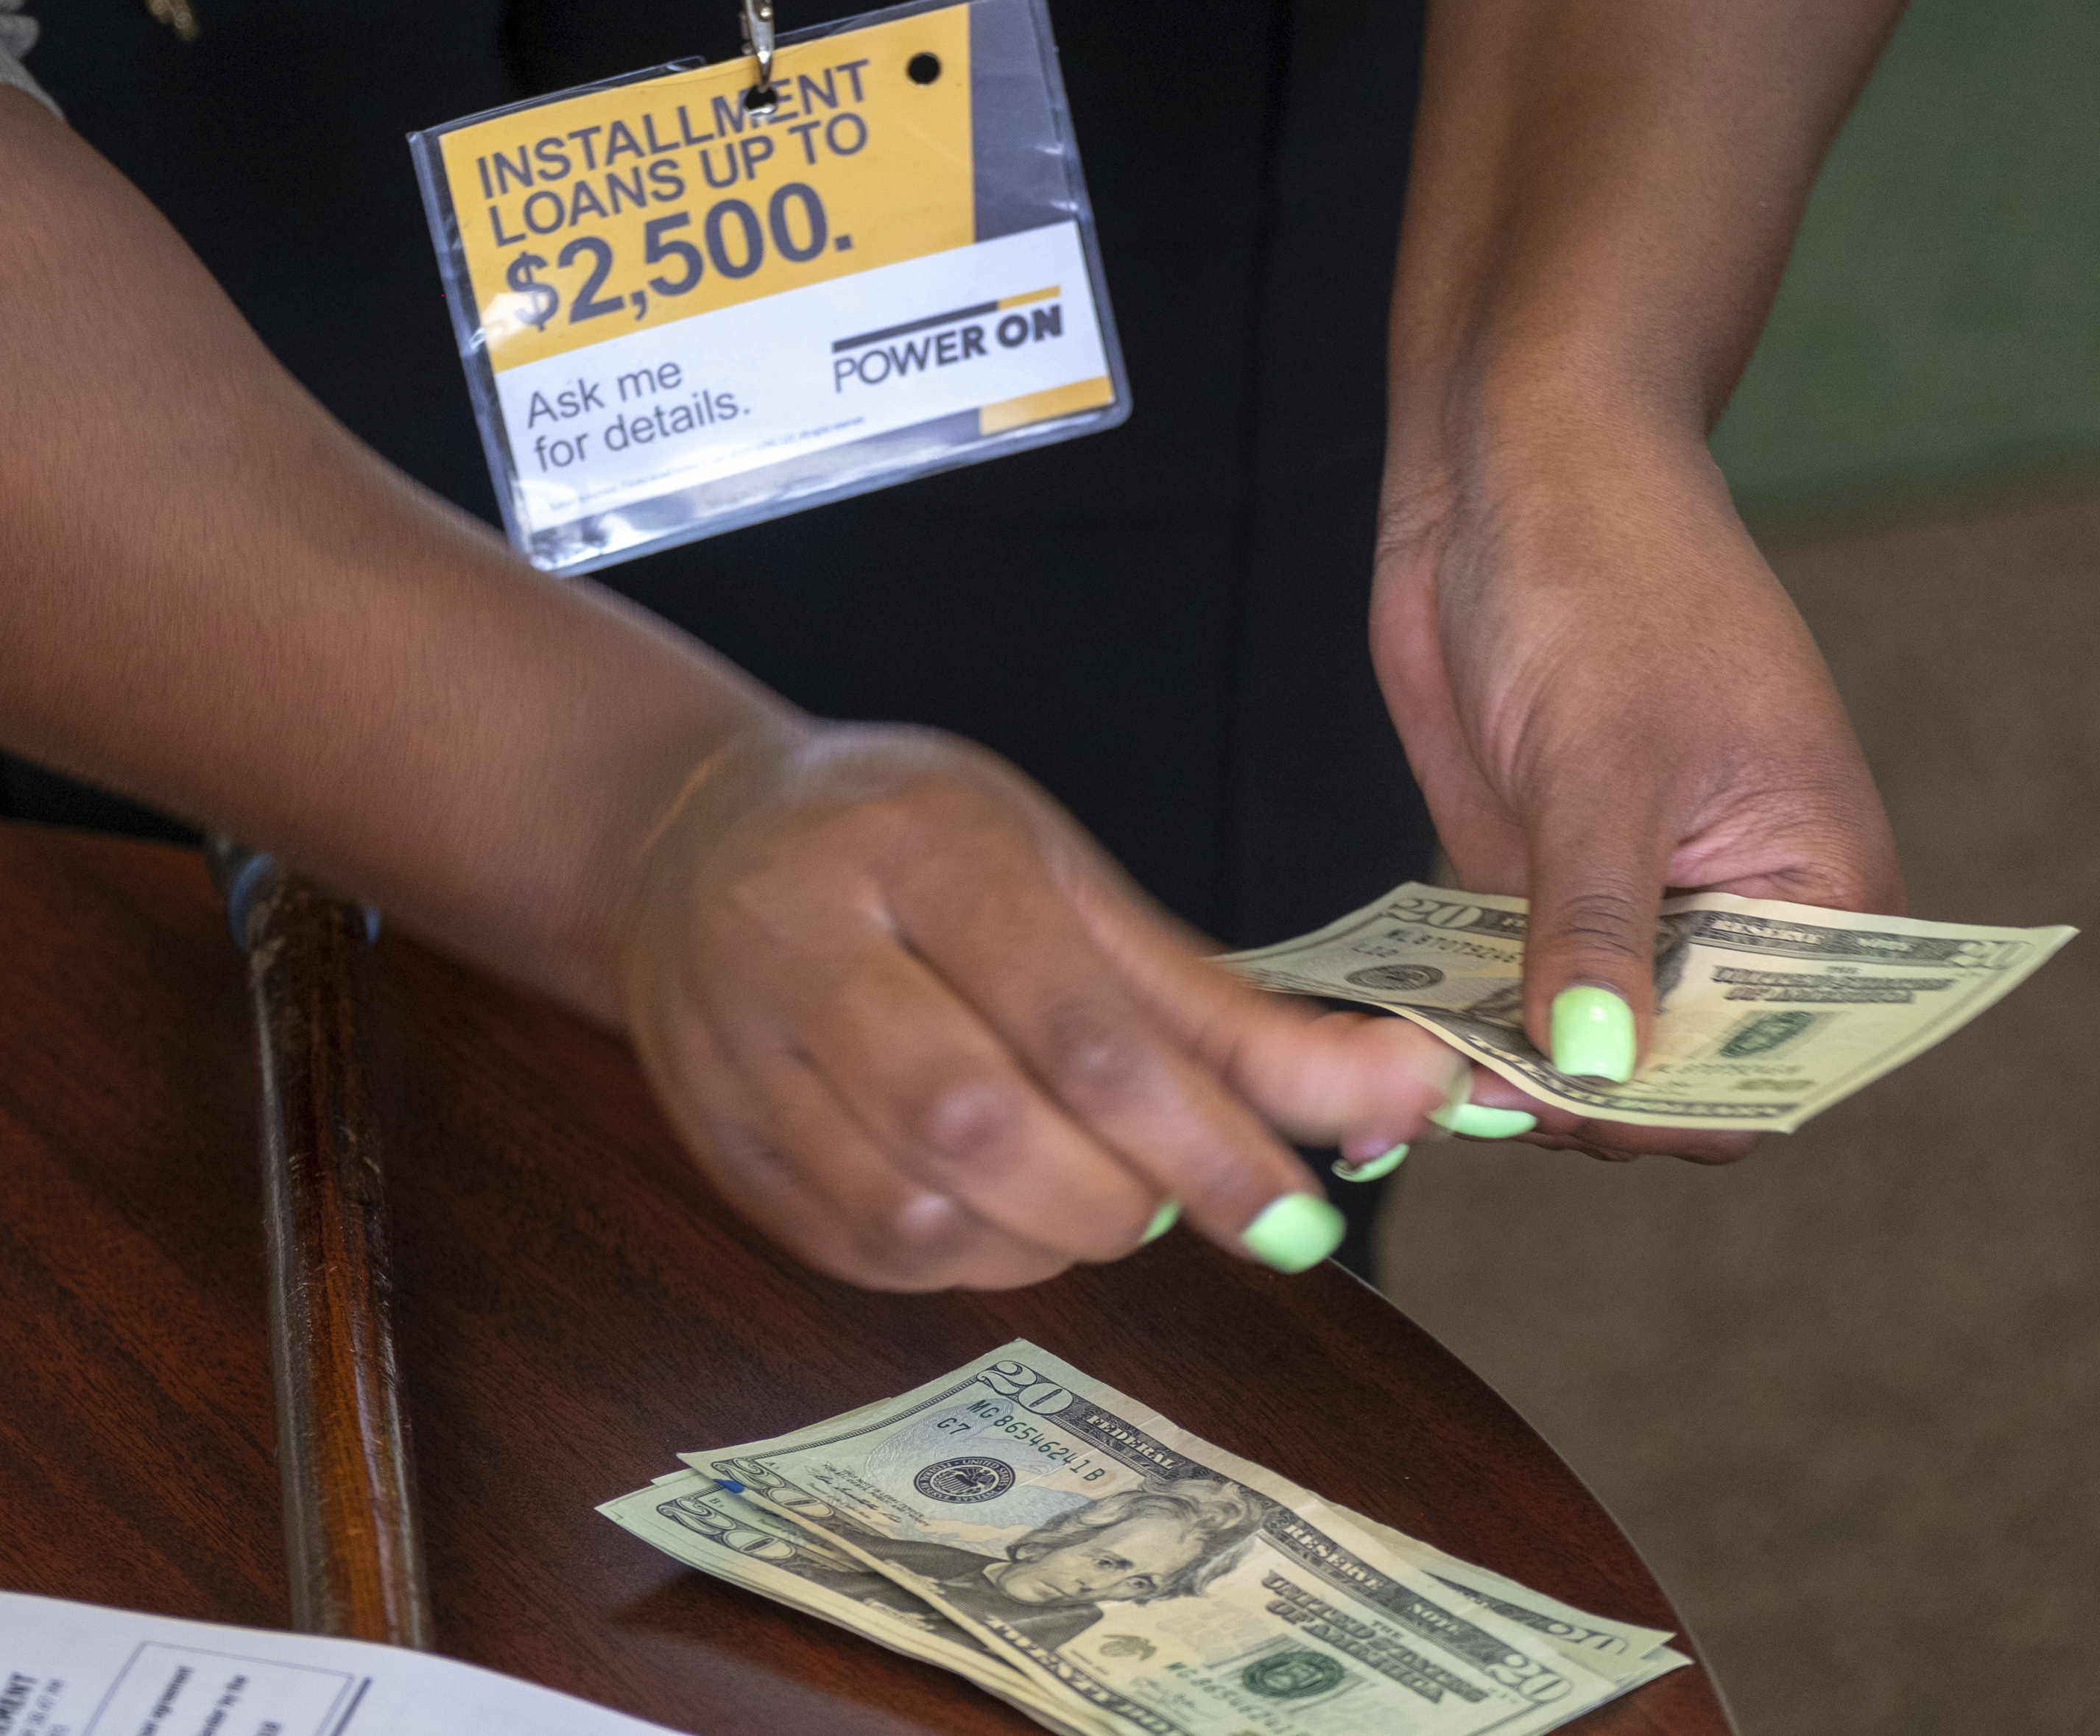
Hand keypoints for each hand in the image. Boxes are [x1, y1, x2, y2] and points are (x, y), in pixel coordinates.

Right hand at [612, 720, 1470, 1287]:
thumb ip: (1228, 1011)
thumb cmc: (910, 848)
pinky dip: (963, 1258)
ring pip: (914, 1209)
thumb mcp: (1070, 883)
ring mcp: (738, 1047)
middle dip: (1114, 1195)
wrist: (694, 840)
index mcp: (924, 849)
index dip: (1202, 1140)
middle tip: (1169, 1193)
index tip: (1293, 1215)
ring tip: (1081, 1189)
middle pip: (982, 1125)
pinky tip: (996, 1209)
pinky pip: (858, 1250)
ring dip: (1039, 1238)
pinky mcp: (717, 1139)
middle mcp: (806, 940)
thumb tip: (1405, 1095)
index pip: (1078, 1024)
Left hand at [1371, 433, 1903, 1162]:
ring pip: (1578, 1049)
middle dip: (1582, 1102)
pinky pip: (1507, 993)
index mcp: (1819, 891)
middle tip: (1473, 1097)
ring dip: (1508, 1072)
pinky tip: (1402, 1037)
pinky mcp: (1535, 886)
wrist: (1513, 471)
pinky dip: (1464, 1023)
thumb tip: (1596, 1067)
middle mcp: (1731, 917)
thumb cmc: (1609, 575)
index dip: (1675, 1109)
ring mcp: (1628, 906)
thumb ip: (1596, 924)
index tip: (1570, 1104)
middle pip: (1667, 1079)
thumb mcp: (1604, 760)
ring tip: (1424, 1077)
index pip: (1769, 1068)